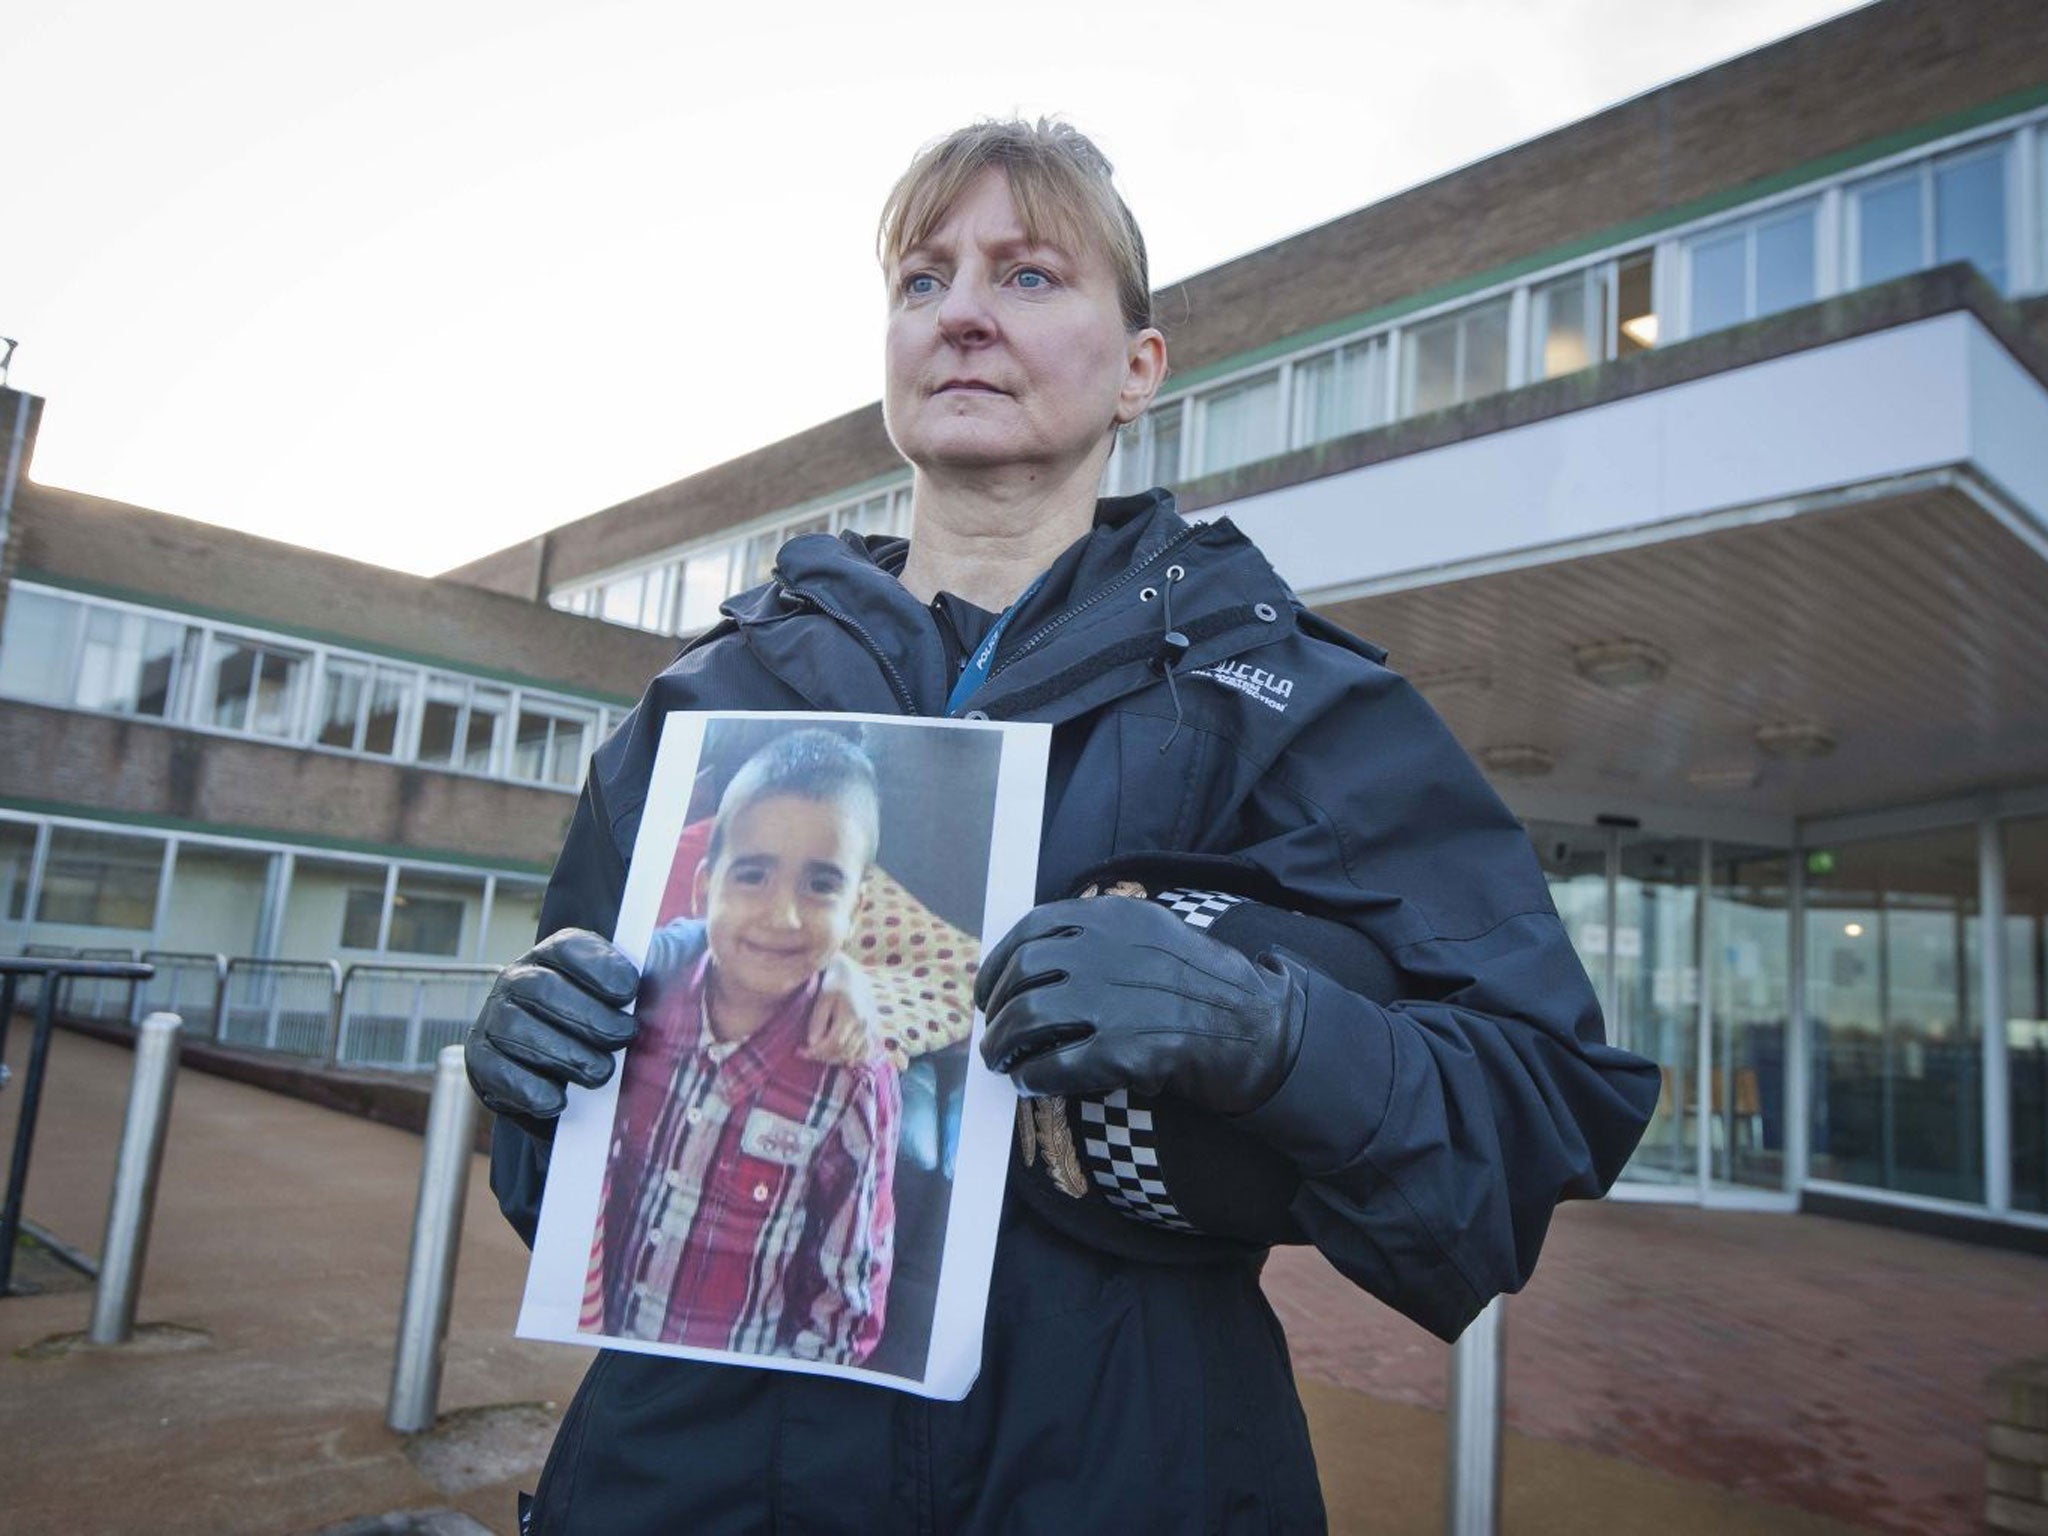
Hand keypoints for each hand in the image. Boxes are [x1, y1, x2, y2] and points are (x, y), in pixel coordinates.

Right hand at [467, 928, 640, 1134]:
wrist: (574, 1090)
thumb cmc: (611, 1031)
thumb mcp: (637, 997)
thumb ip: (660, 968)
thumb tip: (693, 948)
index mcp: (555, 955)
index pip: (567, 948)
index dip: (598, 967)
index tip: (630, 992)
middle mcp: (518, 979)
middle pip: (540, 989)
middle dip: (586, 1016)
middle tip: (624, 1038)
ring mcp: (494, 1019)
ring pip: (517, 1029)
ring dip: (563, 1054)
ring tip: (601, 1073)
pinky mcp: (482, 1061)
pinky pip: (495, 1071)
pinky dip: (528, 1088)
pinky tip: (558, 1100)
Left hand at [801, 952, 880, 1066]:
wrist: (851, 972)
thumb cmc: (834, 982)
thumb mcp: (822, 997)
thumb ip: (818, 1020)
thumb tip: (812, 1043)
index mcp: (851, 1015)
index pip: (834, 1043)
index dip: (816, 1052)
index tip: (800, 1051)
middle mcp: (863, 1024)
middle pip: (843, 1051)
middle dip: (822, 1056)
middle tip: (806, 1053)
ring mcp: (869, 1027)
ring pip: (854, 1053)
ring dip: (835, 1058)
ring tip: (819, 1054)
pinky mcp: (872, 1028)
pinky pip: (866, 1050)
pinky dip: (855, 1057)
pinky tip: (842, 1057)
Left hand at [974, 897, 1304, 1114]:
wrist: (1261, 1029)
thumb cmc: (1206, 988)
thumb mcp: (1155, 936)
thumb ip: (1102, 940)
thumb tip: (1037, 966)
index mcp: (1115, 918)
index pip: (1032, 928)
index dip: (999, 962)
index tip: (989, 990)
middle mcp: (1109, 951)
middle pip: (1023, 975)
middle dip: (997, 1009)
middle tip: (992, 1035)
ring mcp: (1116, 999)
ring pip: (1027, 1018)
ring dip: (1004, 1045)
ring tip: (1002, 1062)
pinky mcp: (1125, 1050)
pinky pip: (1054, 1065)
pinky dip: (1032, 1077)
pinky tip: (1030, 1084)